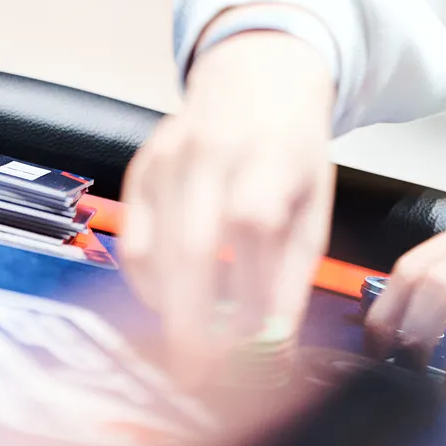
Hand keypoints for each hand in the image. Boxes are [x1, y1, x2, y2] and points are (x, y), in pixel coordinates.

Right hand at [121, 20, 336, 380]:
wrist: (257, 76)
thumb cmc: (292, 147)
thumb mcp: (314, 200)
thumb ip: (294, 269)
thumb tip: (274, 338)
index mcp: (269, 154)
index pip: (252, 223)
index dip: (250, 284)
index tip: (257, 334)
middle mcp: (212, 151)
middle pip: (193, 244)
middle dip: (194, 317)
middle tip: (202, 369)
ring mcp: (168, 157)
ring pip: (154, 247)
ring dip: (166, 305)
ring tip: (187, 343)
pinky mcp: (139, 167)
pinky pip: (131, 237)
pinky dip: (145, 281)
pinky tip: (168, 301)